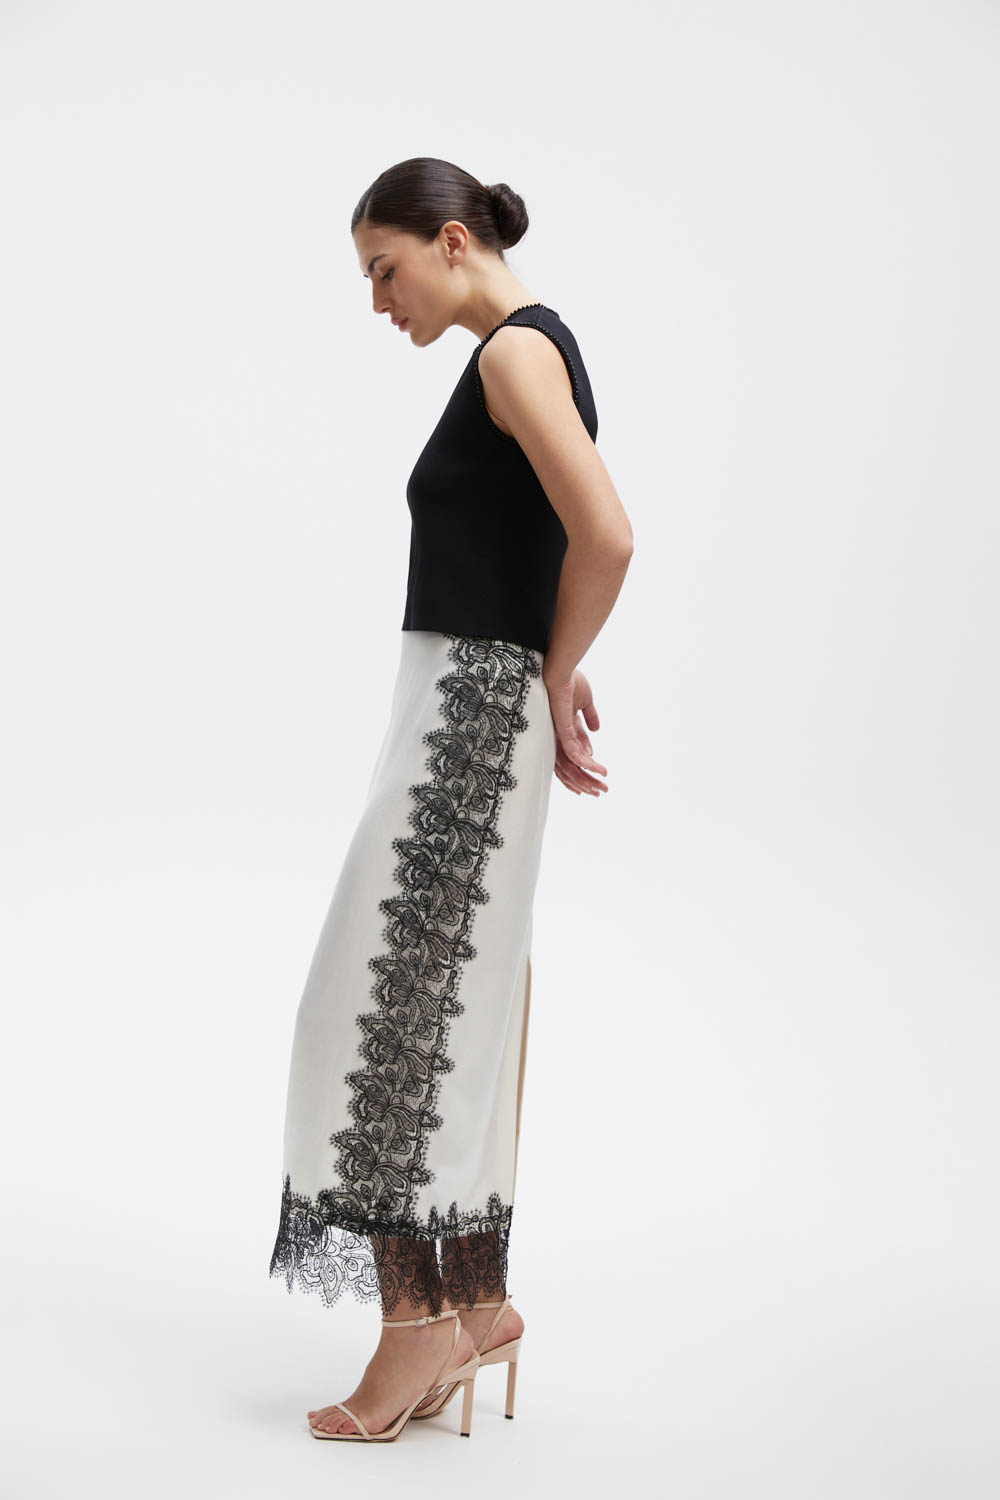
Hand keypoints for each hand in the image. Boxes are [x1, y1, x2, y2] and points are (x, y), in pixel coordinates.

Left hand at [544, 667, 608, 796]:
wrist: (562, 669)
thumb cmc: (570, 680)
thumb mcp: (585, 701)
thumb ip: (590, 716)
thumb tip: (597, 729)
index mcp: (564, 729)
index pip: (573, 755)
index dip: (585, 767)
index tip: (597, 776)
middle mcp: (559, 736)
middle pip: (571, 766)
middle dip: (586, 780)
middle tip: (601, 791)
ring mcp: (559, 736)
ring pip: (572, 766)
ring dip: (588, 778)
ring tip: (602, 788)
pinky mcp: (562, 733)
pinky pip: (574, 756)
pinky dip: (588, 765)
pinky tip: (600, 770)